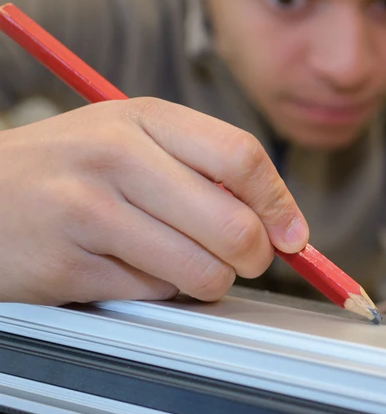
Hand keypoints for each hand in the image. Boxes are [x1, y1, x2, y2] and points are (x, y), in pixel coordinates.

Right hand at [0, 98, 308, 303]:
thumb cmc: (65, 168)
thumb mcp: (129, 138)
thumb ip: (201, 167)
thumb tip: (281, 223)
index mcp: (142, 117)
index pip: (241, 158)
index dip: (279, 204)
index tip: (291, 235)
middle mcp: (115, 157)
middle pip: (233, 225)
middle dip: (253, 257)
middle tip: (242, 261)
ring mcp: (87, 211)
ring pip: (200, 270)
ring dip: (204, 280)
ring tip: (176, 262)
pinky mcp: (66, 265)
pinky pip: (151, 295)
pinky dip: (153, 292)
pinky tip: (123, 267)